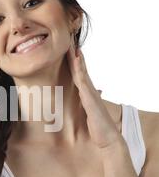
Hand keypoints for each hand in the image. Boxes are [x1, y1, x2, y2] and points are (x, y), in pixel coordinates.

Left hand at [66, 35, 123, 149]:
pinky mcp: (89, 96)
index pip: (79, 73)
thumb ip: (86, 105)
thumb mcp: (88, 114)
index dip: (74, 61)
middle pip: (80, 68)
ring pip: (81, 70)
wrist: (107, 137)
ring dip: (76, 56)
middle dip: (75, 54)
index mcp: (87, 93)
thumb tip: (87, 99)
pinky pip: (82, 79)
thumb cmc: (97, 127)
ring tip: (71, 43)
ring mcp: (89, 92)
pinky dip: (79, 68)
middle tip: (70, 39)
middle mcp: (89, 89)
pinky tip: (75, 58)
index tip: (69, 48)